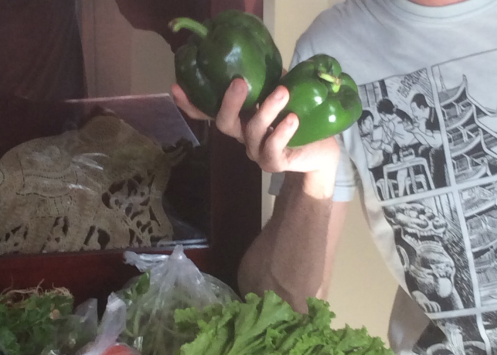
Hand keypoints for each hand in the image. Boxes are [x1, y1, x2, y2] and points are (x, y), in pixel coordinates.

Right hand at [171, 79, 340, 178]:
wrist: (320, 149)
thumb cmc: (296, 115)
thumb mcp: (279, 91)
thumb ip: (265, 77)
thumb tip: (256, 50)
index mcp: (240, 118)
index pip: (209, 113)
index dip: (190, 104)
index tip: (176, 87)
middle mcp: (243, 135)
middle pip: (225, 124)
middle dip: (229, 102)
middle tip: (240, 81)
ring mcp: (256, 151)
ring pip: (252, 132)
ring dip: (267, 110)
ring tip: (283, 92)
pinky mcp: (274, 162)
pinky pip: (273, 148)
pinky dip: (282, 132)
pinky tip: (292, 119)